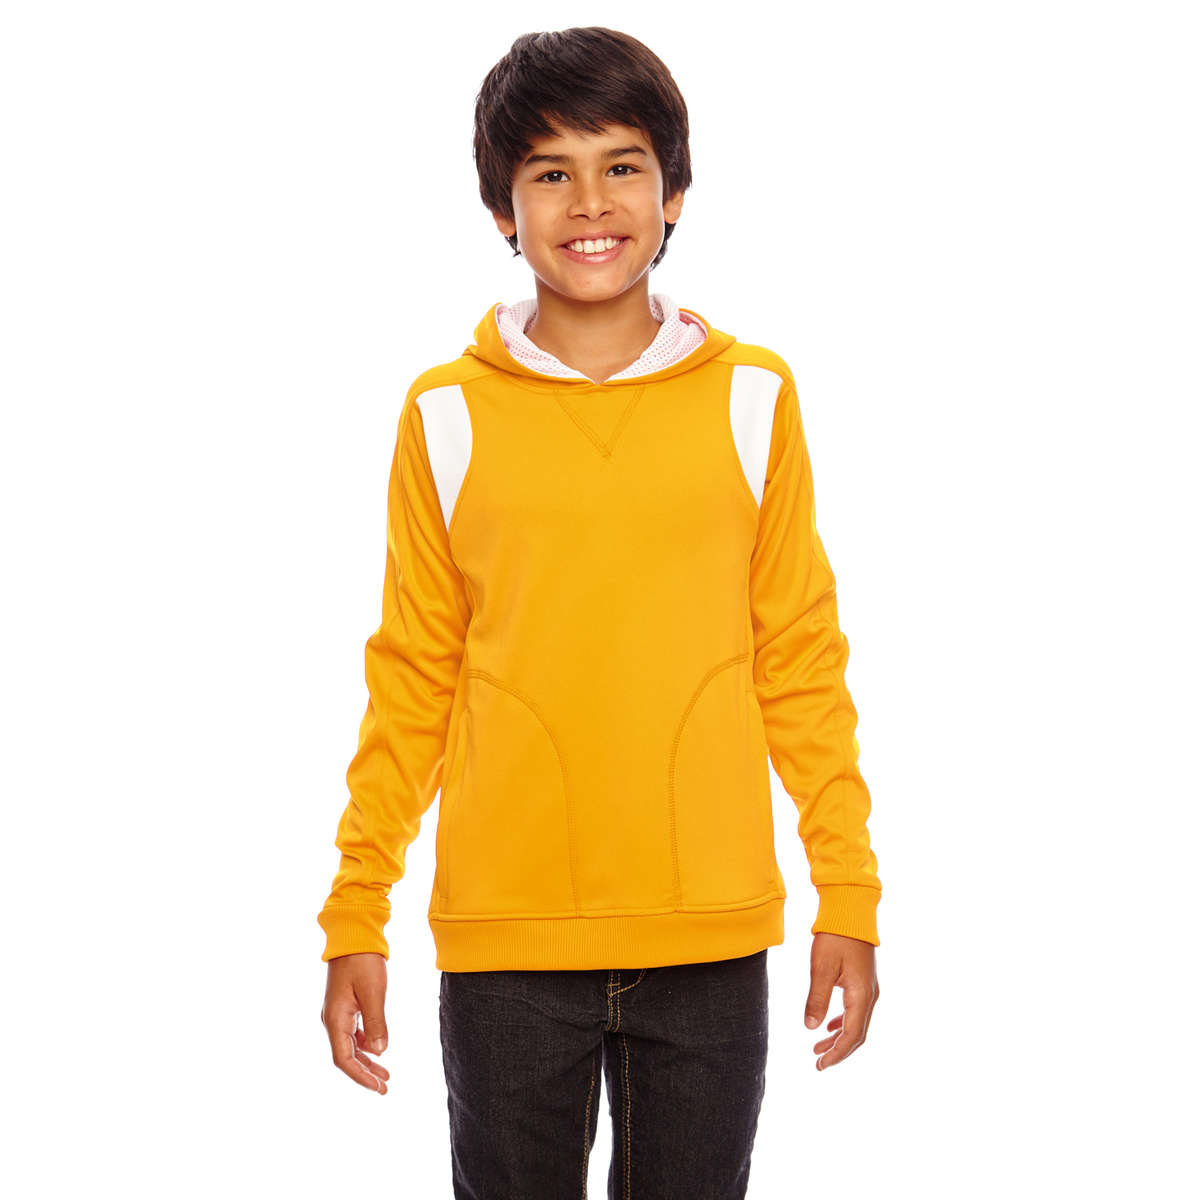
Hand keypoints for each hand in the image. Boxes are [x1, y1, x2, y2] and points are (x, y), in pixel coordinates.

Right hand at [321, 952, 391, 1093]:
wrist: (353, 935)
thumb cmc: (363, 961)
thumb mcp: (373, 992)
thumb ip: (376, 1023)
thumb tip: (380, 1052)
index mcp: (335, 1019)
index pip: (344, 1059)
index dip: (361, 1077)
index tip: (378, 1087)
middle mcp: (332, 1019)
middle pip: (345, 1056)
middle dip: (364, 1073)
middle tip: (385, 1087)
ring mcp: (337, 1012)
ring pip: (349, 1045)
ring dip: (366, 1060)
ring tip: (385, 1073)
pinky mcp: (344, 1004)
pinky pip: (352, 1032)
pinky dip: (364, 1044)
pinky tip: (376, 1048)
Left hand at [804, 932, 878, 1070]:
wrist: (850, 912)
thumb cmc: (835, 937)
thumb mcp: (822, 968)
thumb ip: (817, 999)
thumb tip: (811, 1028)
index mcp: (861, 996)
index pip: (852, 1035)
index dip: (836, 1054)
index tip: (820, 1065)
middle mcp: (870, 996)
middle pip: (857, 1034)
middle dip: (838, 1050)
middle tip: (818, 1062)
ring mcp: (868, 988)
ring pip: (856, 1023)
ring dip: (839, 1037)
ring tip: (818, 1048)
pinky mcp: (863, 981)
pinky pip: (855, 1010)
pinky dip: (843, 1022)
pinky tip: (830, 1026)